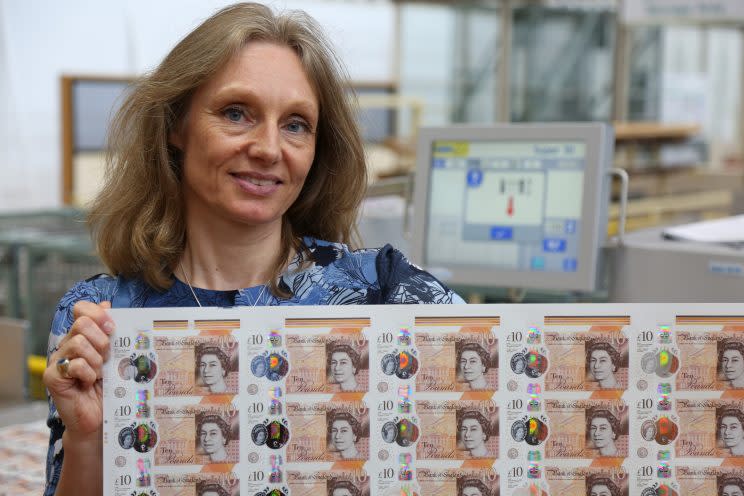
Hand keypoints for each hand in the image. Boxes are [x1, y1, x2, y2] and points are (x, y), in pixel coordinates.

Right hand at [43, 301, 114, 439]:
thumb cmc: (109, 386)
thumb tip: (106, 304)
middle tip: (107, 358)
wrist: (99, 417)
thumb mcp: (116, 355)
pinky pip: (74, 364)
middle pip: (82, 323)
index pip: (82, 309)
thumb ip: (110, 332)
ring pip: (79, 342)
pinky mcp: (52, 377)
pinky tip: (89, 383)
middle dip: (102, 340)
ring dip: (96, 360)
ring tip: (99, 373)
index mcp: (81, 335)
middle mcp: (67, 344)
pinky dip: (88, 373)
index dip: (98, 314)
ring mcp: (57, 360)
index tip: (112, 329)